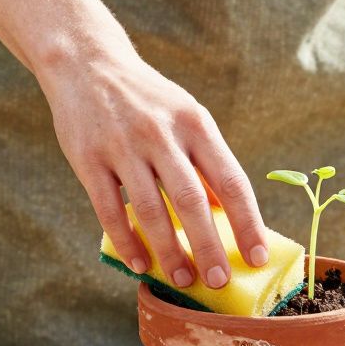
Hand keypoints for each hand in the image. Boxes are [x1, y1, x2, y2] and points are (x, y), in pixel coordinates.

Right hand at [40, 46, 268, 290]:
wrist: (87, 64)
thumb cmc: (146, 100)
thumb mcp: (185, 117)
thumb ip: (204, 163)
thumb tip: (229, 215)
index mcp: (196, 124)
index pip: (231, 180)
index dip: (247, 223)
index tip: (257, 257)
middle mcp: (162, 134)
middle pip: (192, 201)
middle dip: (209, 247)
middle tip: (221, 281)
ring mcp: (123, 146)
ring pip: (151, 210)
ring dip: (170, 251)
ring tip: (183, 279)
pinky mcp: (88, 159)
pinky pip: (110, 210)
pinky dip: (127, 241)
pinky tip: (141, 264)